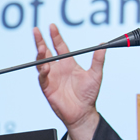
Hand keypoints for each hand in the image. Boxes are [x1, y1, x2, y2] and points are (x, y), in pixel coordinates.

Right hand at [33, 23, 103, 139]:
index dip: (55, 36)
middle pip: (46, 51)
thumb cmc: (89, 95)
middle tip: (36, 30)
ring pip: (41, 62)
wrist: (83, 112)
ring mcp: (51, 77)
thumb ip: (98, 59)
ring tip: (41, 47)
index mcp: (68, 63)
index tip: (52, 26)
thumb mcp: (96, 74)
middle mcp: (58, 68)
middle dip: (40, 41)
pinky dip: (42, 71)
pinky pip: (42, 77)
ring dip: (40, 54)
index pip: (59, 46)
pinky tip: (45, 66)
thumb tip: (104, 44)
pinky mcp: (47, 87)